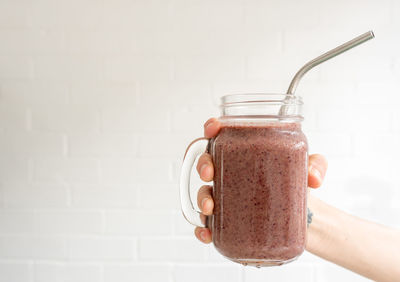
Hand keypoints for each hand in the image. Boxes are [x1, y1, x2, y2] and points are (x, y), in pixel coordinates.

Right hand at [194, 117, 327, 243]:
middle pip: (206, 161)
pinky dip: (203, 228)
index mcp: (243, 153)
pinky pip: (208, 223)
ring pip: (204, 192)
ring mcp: (227, 197)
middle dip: (202, 164)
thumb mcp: (309, 170)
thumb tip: (313, 178)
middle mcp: (230, 173)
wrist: (302, 218)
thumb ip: (315, 165)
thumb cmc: (297, 185)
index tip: (213, 129)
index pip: (222, 135)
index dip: (211, 128)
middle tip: (208, 173)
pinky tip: (207, 233)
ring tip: (209, 208)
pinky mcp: (228, 220)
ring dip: (201, 199)